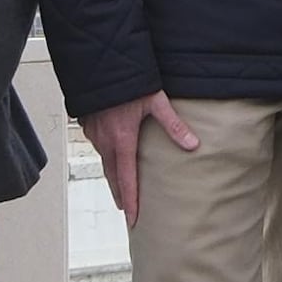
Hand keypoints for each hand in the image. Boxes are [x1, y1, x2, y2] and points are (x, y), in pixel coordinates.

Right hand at [87, 90, 202, 220]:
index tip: (133, 218)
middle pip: (112, 176)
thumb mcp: (155, 101)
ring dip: (112, 175)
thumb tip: (194, 144)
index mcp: (122, 140)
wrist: (100, 62)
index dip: (131, 201)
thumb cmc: (127, 80)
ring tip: (121, 186)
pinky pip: (97, 145)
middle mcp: (105, 140)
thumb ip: (174, 125)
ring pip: (103, 160)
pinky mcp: (87, 123)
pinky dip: (105, 155)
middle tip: (127, 210)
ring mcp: (93, 133)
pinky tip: (112, 154)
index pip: (127, 179)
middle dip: (120, 194)